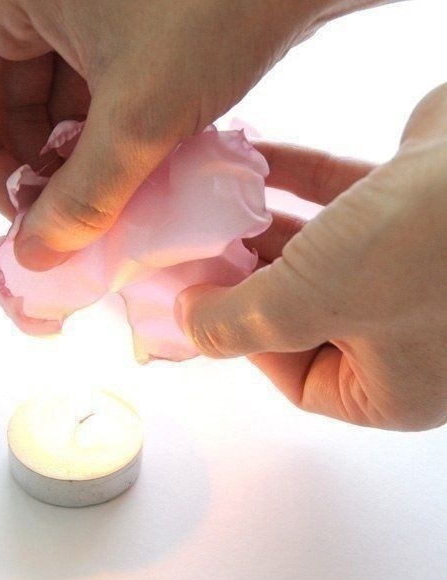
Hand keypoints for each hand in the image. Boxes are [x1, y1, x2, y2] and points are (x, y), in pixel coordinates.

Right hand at [0, 0, 368, 270]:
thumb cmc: (220, 8)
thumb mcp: (140, 115)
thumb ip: (83, 195)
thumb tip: (35, 257)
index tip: (19, 210)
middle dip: (31, 168)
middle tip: (68, 219)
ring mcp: (81, 12)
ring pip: (50, 104)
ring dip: (72, 161)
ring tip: (107, 201)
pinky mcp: (124, 29)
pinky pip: (91, 94)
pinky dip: (105, 139)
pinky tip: (131, 173)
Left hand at [177, 84, 446, 430]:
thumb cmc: (425, 251)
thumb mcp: (309, 302)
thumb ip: (240, 322)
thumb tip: (191, 323)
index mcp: (392, 384)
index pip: (296, 379)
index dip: (243, 344)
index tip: (204, 305)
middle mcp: (403, 332)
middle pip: (299, 314)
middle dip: (247, 280)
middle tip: (200, 250)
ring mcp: (409, 267)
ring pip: (317, 255)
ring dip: (266, 228)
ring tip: (218, 207)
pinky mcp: (410, 205)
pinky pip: (340, 200)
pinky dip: (295, 182)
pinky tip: (254, 160)